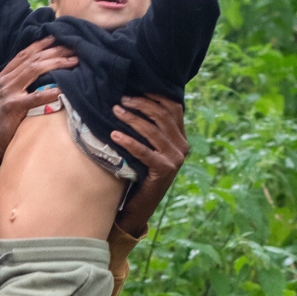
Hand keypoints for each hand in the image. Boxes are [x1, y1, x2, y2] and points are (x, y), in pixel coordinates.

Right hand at [0, 38, 75, 171]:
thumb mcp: (1, 98)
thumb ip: (14, 86)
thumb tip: (32, 78)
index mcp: (2, 77)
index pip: (23, 54)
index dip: (41, 44)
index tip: (57, 37)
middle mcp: (4, 81)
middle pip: (32, 59)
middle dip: (54, 50)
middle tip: (73, 46)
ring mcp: (7, 93)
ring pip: (34, 70)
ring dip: (56, 63)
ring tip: (73, 61)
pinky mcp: (12, 108)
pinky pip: (35, 97)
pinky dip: (50, 92)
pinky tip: (63, 89)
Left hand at [107, 95, 187, 238]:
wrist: (141, 205)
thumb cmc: (141, 172)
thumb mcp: (151, 148)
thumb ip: (151, 130)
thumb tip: (133, 101)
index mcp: (181, 138)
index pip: (174, 108)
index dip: (155, 96)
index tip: (135, 90)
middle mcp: (182, 146)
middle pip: (163, 116)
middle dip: (140, 104)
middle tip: (121, 100)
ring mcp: (175, 159)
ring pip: (153, 131)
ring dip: (132, 119)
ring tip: (115, 111)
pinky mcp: (164, 170)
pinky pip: (144, 151)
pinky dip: (128, 141)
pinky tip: (115, 134)